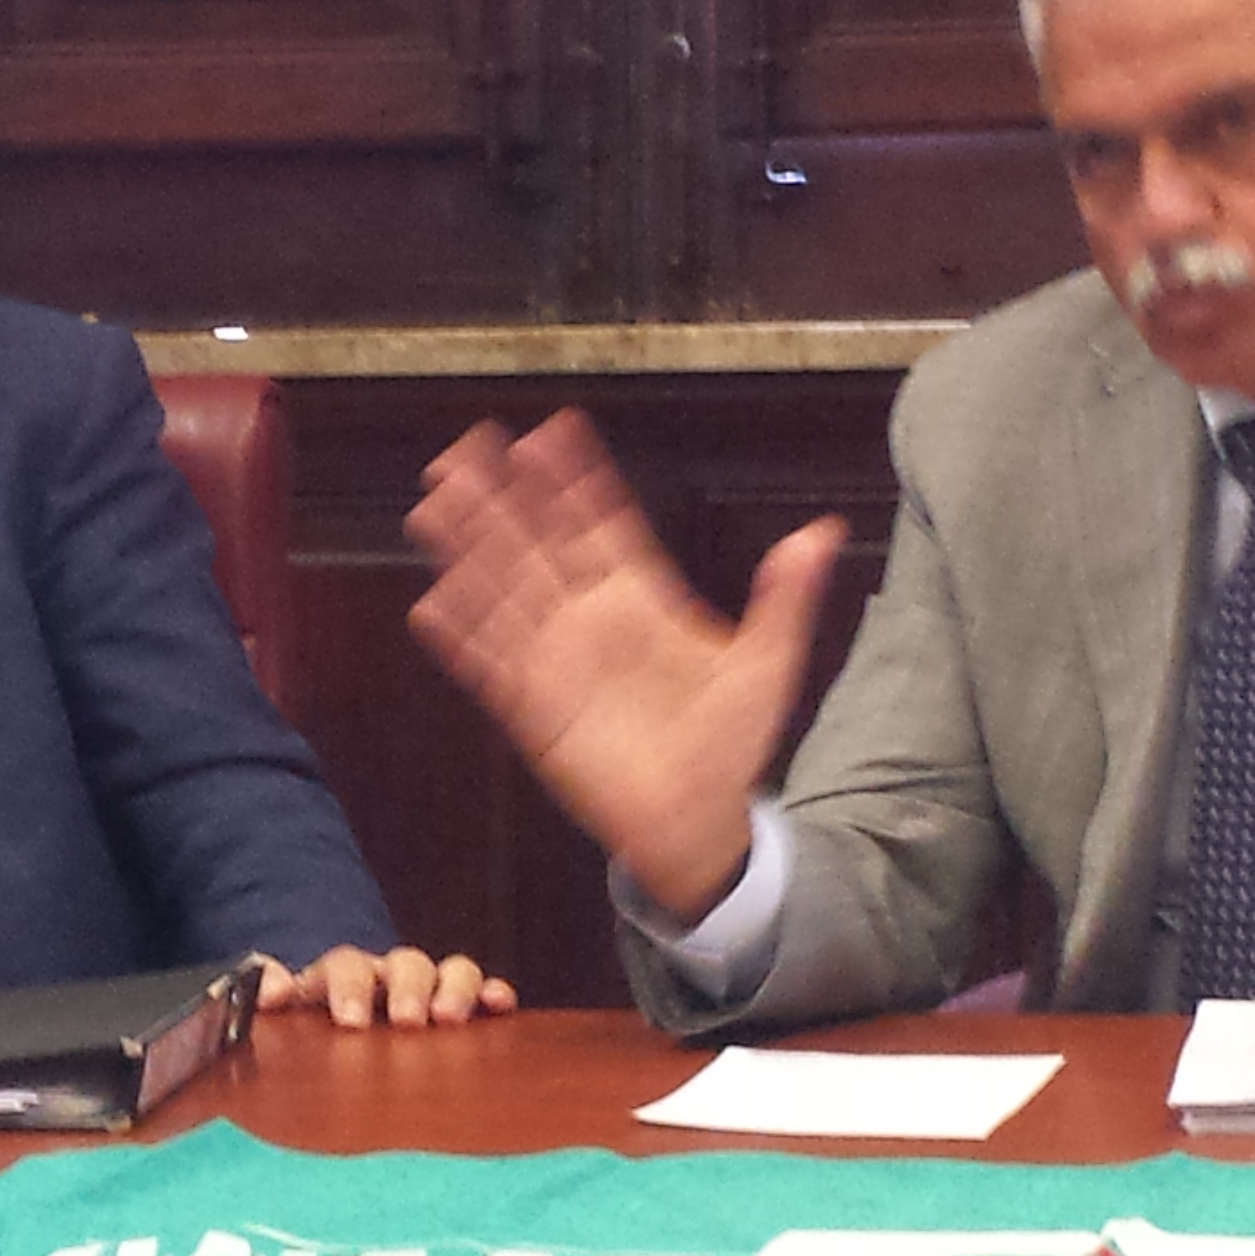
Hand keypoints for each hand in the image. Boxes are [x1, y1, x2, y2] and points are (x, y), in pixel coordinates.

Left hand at [257, 945, 519, 1029]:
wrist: (342, 1038)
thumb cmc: (315, 1032)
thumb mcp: (287, 1017)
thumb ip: (269, 997)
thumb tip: (268, 992)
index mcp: (344, 978)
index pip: (347, 965)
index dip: (348, 987)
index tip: (350, 1021)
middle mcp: (390, 977)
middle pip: (405, 963)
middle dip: (408, 988)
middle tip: (407, 1021)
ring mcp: (430, 989)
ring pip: (450, 970)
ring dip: (454, 988)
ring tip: (448, 1019)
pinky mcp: (462, 1008)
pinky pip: (484, 992)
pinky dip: (493, 992)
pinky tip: (499, 1005)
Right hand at [405, 410, 845, 919]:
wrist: (700, 825)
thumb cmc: (730, 745)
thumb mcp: (767, 663)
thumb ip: (785, 596)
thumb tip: (821, 531)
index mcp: (642, 601)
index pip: (600, 526)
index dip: (575, 481)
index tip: (552, 430)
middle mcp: (590, 623)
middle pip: (536, 546)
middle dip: (502, 497)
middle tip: (469, 444)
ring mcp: (557, 664)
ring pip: (503, 593)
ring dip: (469, 550)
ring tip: (438, 500)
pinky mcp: (534, 713)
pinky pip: (490, 668)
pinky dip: (462, 639)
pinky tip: (432, 603)